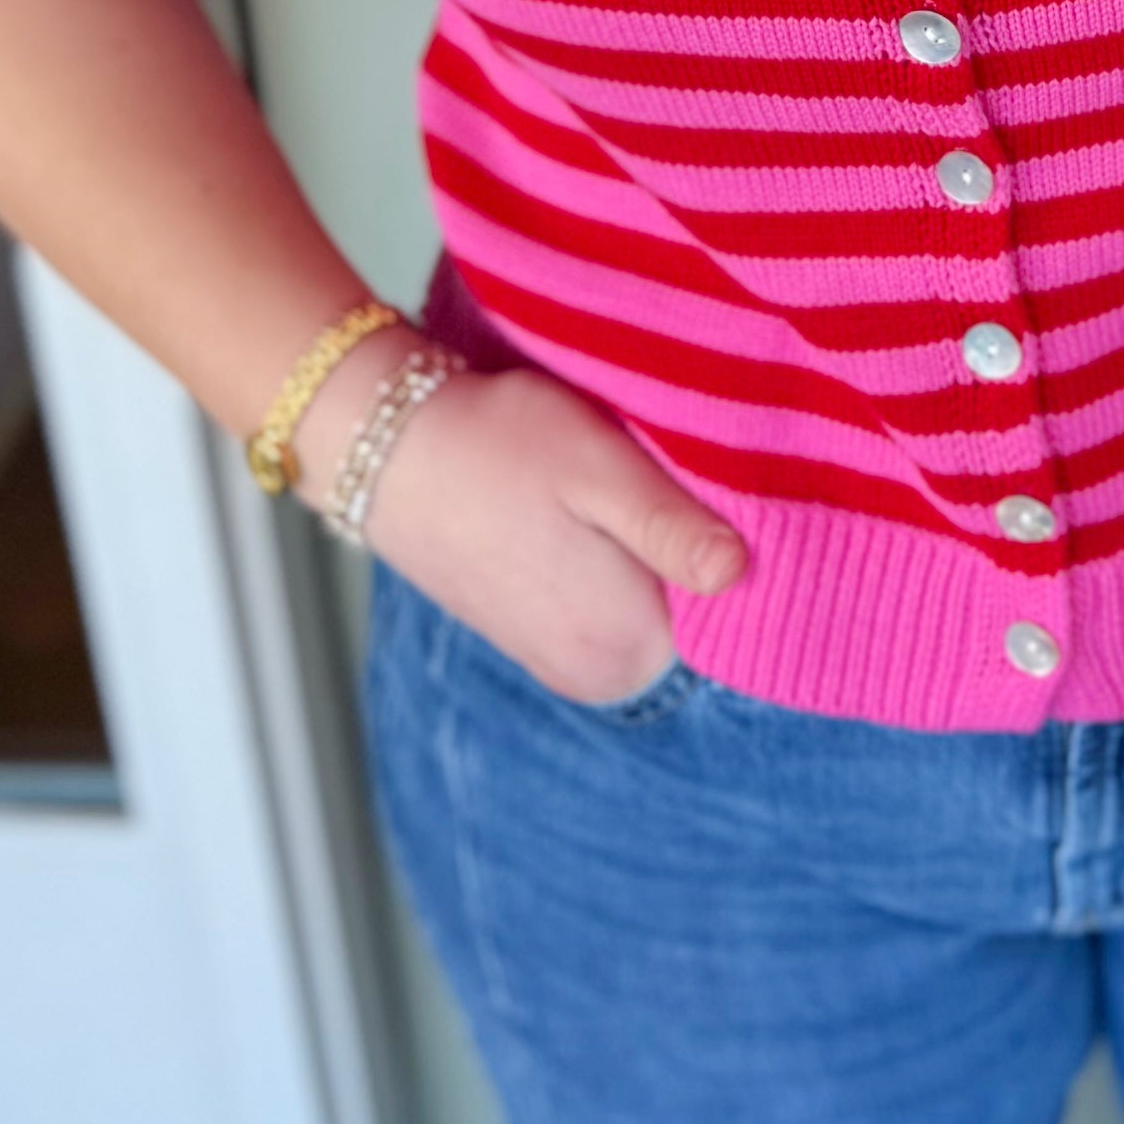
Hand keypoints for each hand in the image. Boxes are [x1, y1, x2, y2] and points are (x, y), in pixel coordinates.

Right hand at [316, 353, 746, 703]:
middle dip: (689, 544)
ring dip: (648, 548)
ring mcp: (566, 663)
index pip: (736, 605)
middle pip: (692, 608)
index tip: (703, 481)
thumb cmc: (496, 445)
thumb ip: (670, 526)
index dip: (732, 536)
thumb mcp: (598, 468)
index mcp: (628, 648)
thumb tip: (736, 571)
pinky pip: (609, 603)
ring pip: (650, 601)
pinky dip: (611, 559)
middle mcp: (601, 678)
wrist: (387, 447)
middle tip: (655, 471)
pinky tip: (584, 510)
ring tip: (613, 486)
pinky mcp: (539, 640)